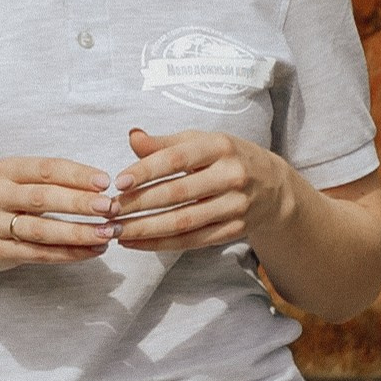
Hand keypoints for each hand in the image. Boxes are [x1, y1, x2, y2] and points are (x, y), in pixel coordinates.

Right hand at [0, 156, 116, 279]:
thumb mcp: (10, 180)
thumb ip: (45, 180)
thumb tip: (97, 184)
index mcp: (4, 170)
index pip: (45, 168)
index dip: (77, 174)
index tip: (104, 181)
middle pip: (44, 198)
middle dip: (81, 203)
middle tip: (111, 207)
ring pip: (43, 231)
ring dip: (79, 233)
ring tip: (107, 234)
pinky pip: (39, 254)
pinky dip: (68, 254)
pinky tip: (91, 251)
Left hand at [109, 128, 293, 251]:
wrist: (272, 186)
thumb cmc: (226, 158)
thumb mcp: (201, 141)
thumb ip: (165, 143)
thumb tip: (132, 136)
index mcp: (220, 146)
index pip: (177, 158)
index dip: (146, 170)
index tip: (118, 182)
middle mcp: (231, 175)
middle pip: (178, 194)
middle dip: (139, 205)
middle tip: (108, 212)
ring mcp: (235, 206)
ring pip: (184, 222)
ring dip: (145, 229)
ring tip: (115, 231)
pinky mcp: (234, 230)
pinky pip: (192, 241)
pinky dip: (161, 244)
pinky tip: (136, 243)